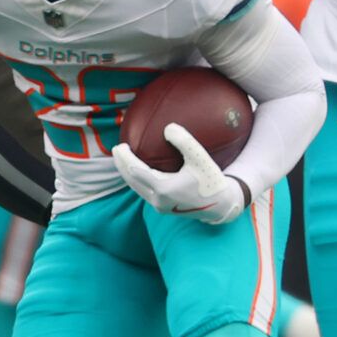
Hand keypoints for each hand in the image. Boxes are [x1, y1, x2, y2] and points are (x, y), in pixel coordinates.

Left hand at [111, 124, 248, 224]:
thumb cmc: (211, 181)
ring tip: (122, 159)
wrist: (221, 206)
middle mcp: (158, 200)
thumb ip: (185, 141)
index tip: (121, 145)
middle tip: (116, 148)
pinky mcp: (163, 208)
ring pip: (136, 188)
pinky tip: (139, 169)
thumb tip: (167, 127)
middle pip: (131, 181)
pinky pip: (144, 191)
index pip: (136, 171)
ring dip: (127, 173)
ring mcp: (160, 206)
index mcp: (164, 188)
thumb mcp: (201, 158)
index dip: (125, 159)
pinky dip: (137, 179)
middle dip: (121, 165)